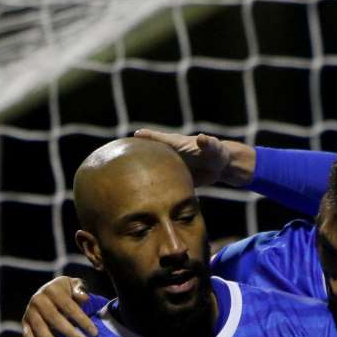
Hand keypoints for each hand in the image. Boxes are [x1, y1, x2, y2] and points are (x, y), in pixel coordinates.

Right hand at [22, 277, 96, 336]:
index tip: (94, 333)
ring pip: (39, 327)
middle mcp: (39, 299)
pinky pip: (27, 333)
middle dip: (70, 333)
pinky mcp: (25, 321)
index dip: (82, 320)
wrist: (49, 291)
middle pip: (55, 318)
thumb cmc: (67, 291)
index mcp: (53, 289)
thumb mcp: (75, 284)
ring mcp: (30, 311)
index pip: (70, 307)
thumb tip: (84, 297)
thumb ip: (80, 288)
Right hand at [133, 129, 255, 187]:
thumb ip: (206, 144)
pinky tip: (142, 198)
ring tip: (122, 183)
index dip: (140, 140)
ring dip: (141, 176)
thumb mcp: (211, 147)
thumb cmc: (216, 152)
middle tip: (114, 163)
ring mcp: (170, 167)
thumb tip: (202, 138)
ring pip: (153, 171)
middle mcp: (169, 155)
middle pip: (148, 156)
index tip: (123, 142)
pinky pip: (162, 184)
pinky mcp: (175, 179)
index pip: (153, 140)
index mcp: (173, 145)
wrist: (223, 167)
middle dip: (134, 159)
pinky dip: (154, 189)